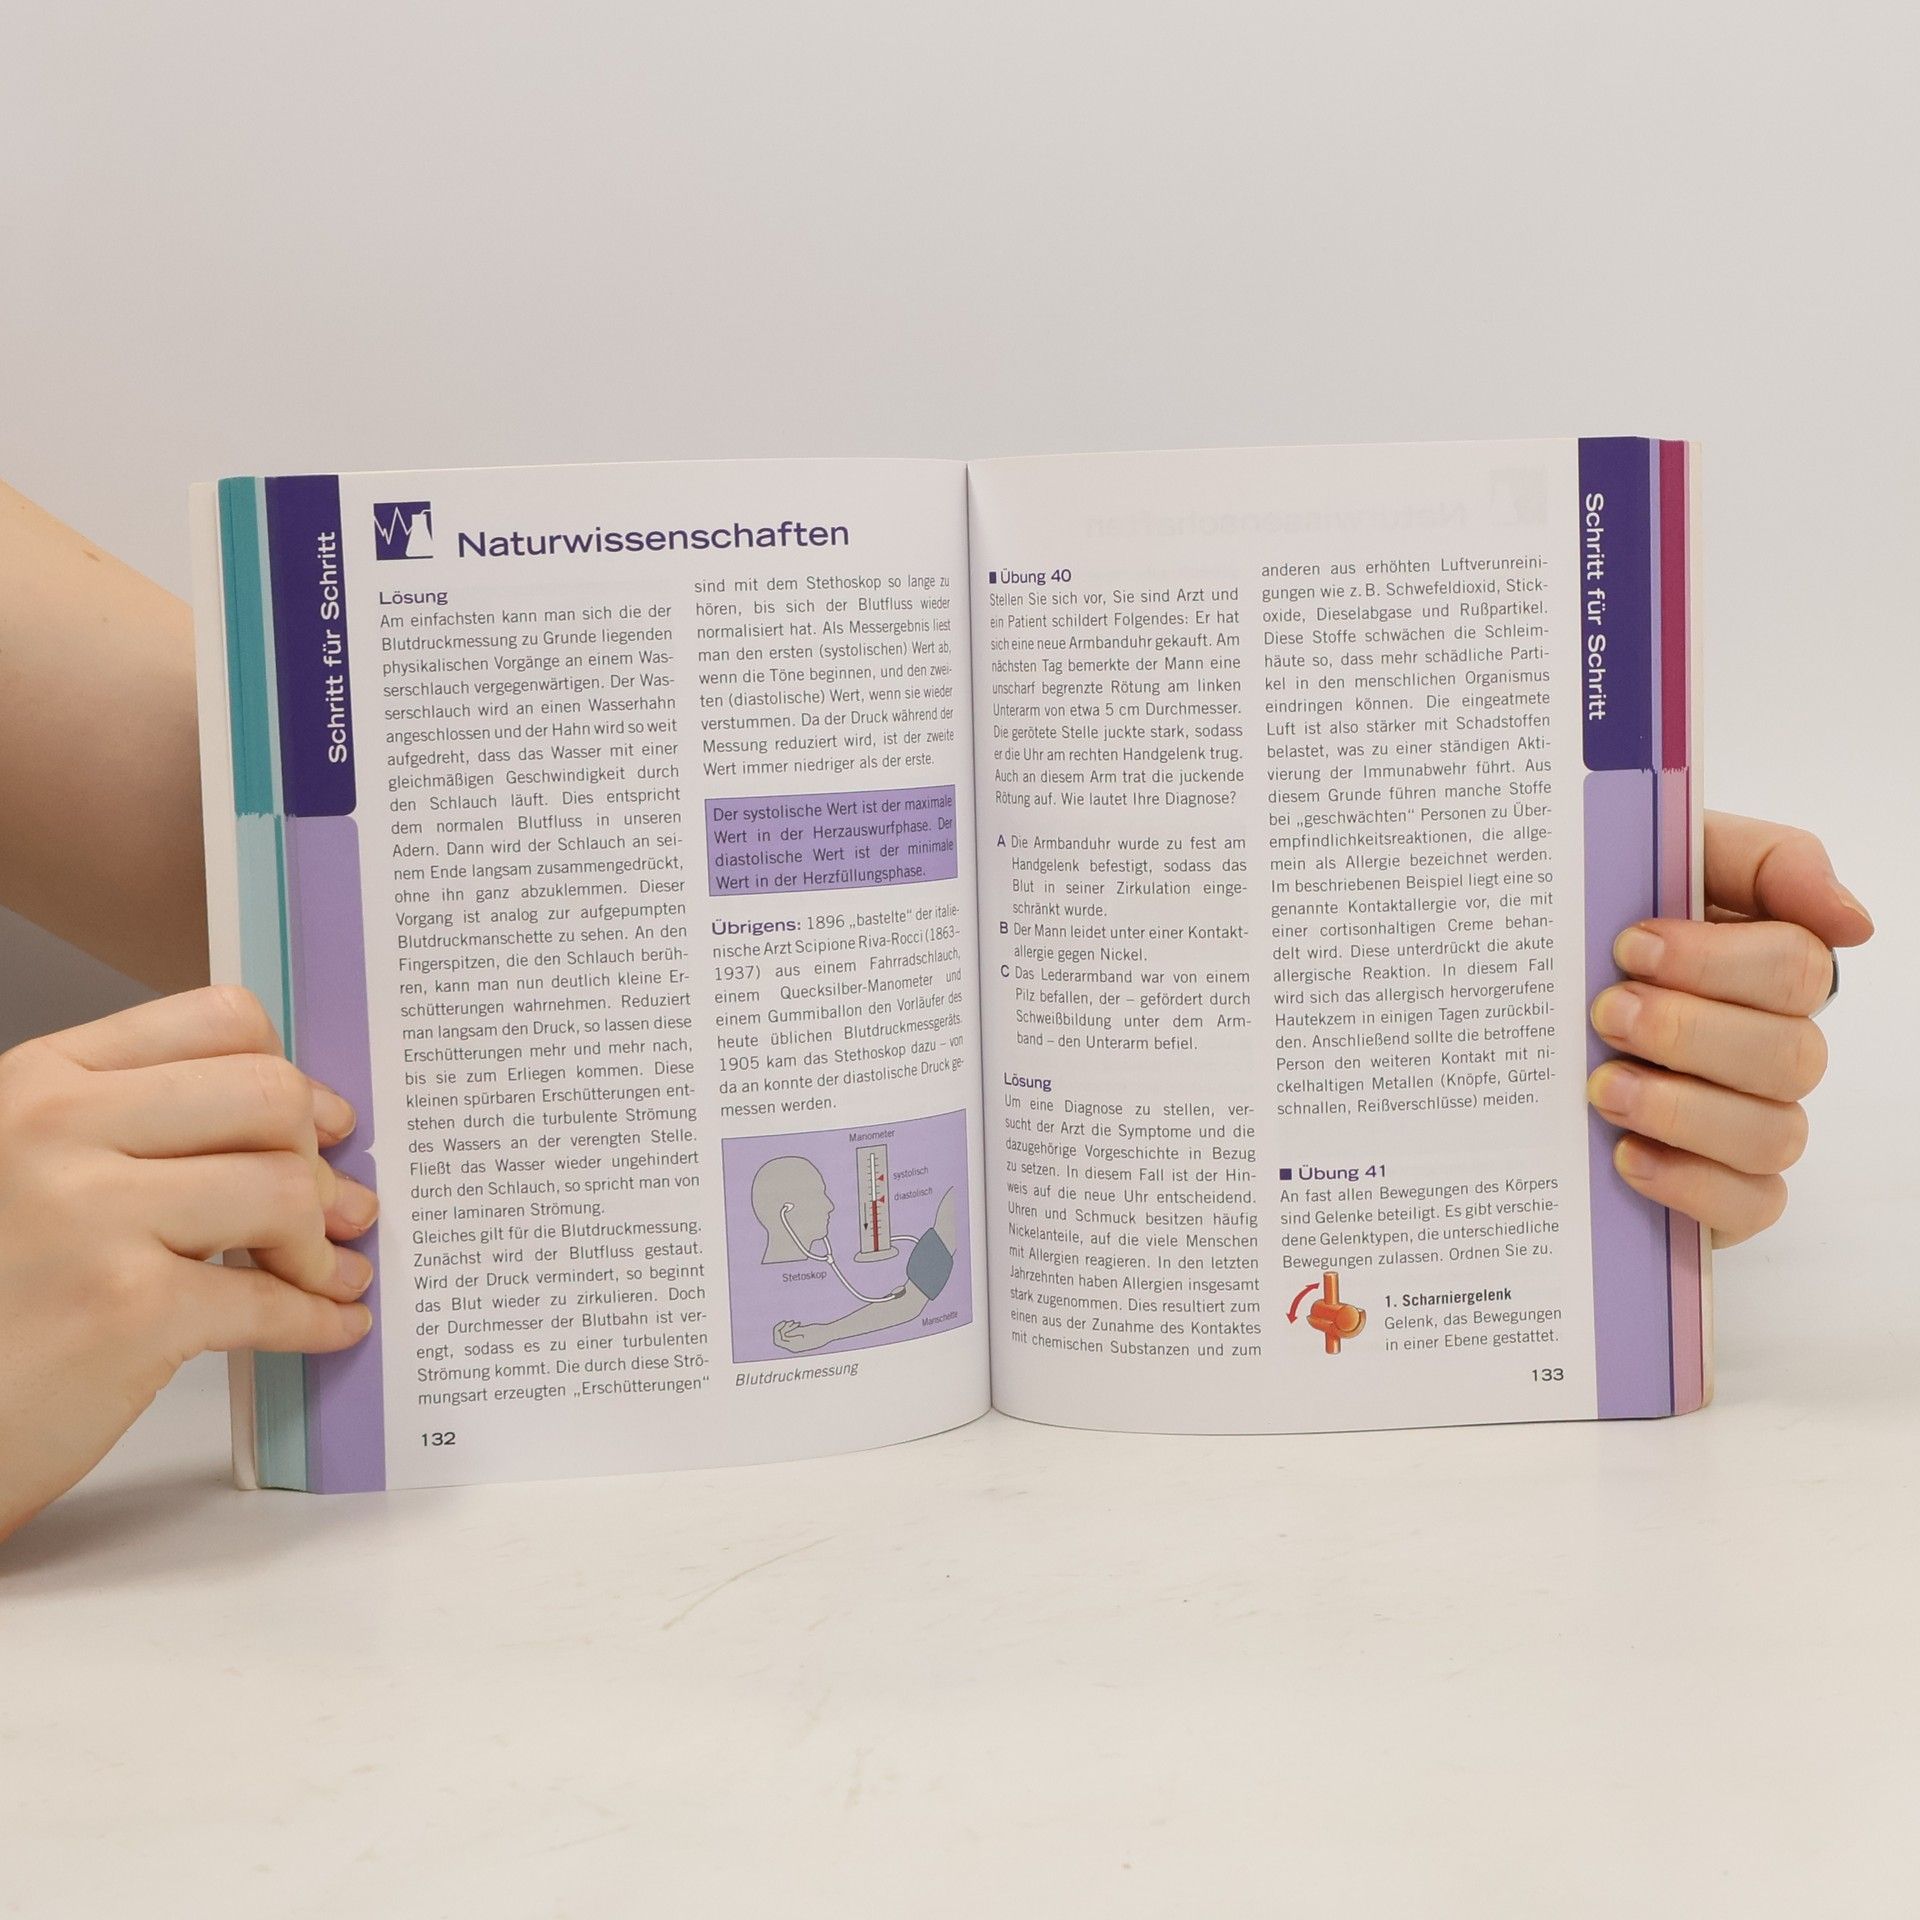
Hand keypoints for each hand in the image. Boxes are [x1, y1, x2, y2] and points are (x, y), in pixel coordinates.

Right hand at [0, 986, 377, 1541]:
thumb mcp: (32, 1170)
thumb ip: (141, 1130)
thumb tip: (299, 1122)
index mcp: (42, 1080)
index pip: (217, 1022)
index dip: (291, 1076)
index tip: (320, 1120)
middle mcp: (57, 1129)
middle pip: (269, 1097)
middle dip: (318, 1160)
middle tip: (338, 1204)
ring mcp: (90, 1216)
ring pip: (283, 1189)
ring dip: (322, 1244)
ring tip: (327, 1271)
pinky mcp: (126, 1309)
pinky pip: (271, 1299)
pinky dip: (317, 1317)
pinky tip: (331, 1323)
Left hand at [772, 1320, 830, 1353]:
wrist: (828, 1334)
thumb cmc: (818, 1332)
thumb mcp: (805, 1331)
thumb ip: (794, 1332)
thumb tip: (784, 1333)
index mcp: (794, 1347)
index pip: (778, 1341)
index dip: (777, 1331)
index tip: (783, 1322)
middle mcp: (793, 1347)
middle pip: (780, 1337)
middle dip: (782, 1328)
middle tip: (790, 1321)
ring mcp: (795, 1344)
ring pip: (784, 1335)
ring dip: (787, 1327)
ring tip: (795, 1322)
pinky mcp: (798, 1339)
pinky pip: (789, 1334)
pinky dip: (791, 1328)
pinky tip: (797, 1323)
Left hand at [1587, 812, 1872, 1245]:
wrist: (1508, 1018)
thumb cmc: (1596, 933)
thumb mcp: (1658, 863)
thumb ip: (1763, 861)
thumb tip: (1852, 919)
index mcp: (1765, 966)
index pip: (1797, 965)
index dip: (1716, 960)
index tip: (1629, 945)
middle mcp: (1773, 1048)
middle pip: (1790, 1053)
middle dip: (1690, 1032)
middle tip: (1604, 1015)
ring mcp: (1752, 1123)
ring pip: (1774, 1133)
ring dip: (1684, 1108)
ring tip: (1600, 1086)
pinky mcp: (1724, 1193)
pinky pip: (1752, 1204)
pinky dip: (1691, 1183)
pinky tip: (1626, 1155)